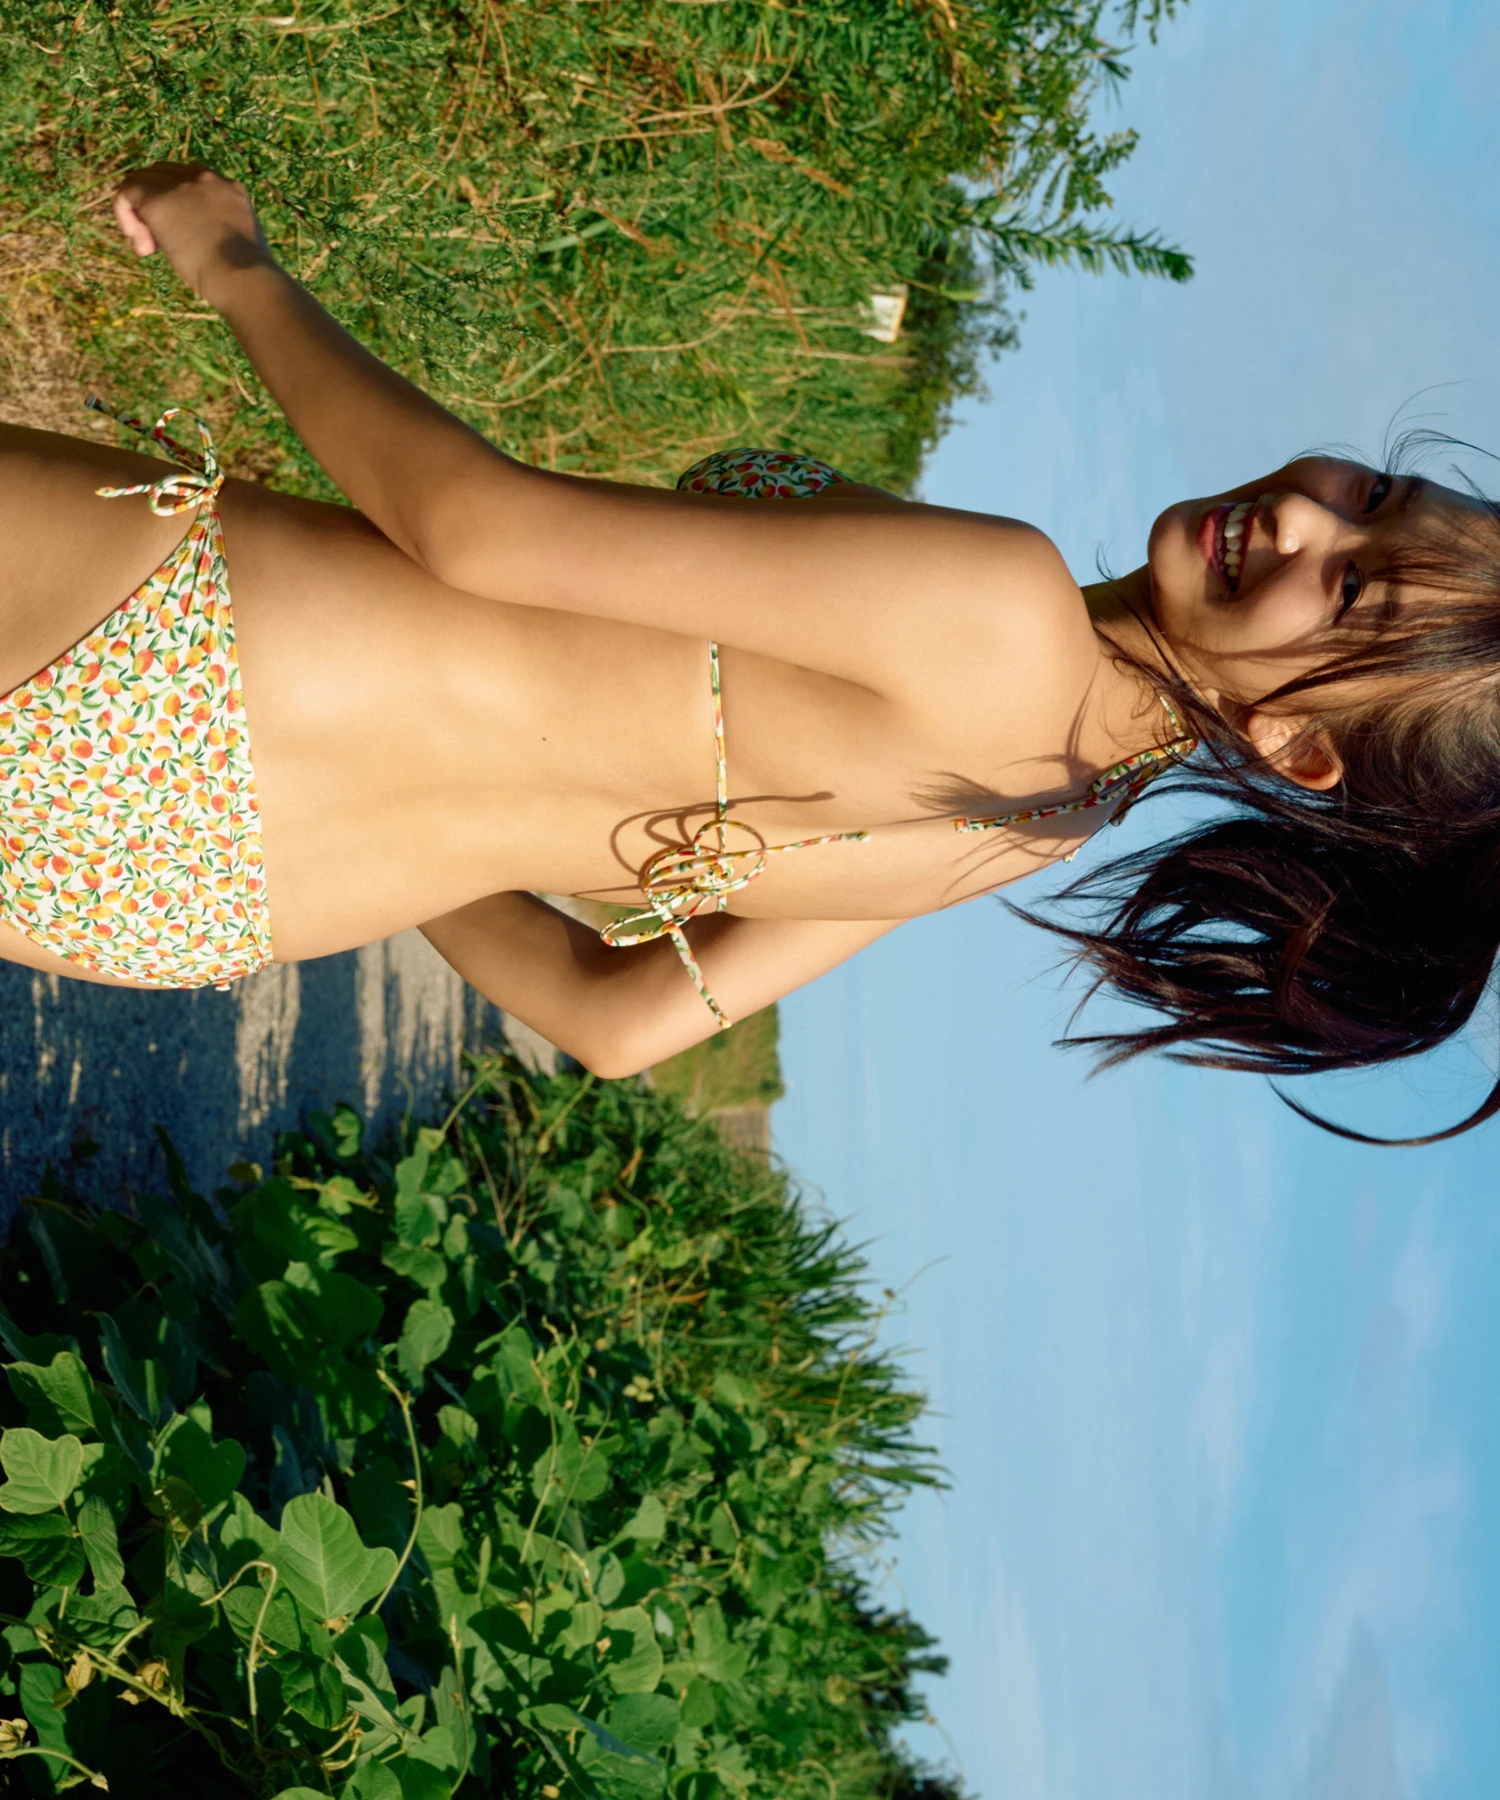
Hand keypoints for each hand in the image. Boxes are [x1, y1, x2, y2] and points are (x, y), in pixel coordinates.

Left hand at [113, 162, 274, 302]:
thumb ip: (221, 231)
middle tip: (162, 245)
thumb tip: (203, 241)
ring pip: (144, 180)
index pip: (192, 184)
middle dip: (160, 206)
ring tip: (149, 247)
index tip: (184, 239)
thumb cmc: (248, 276)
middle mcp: (206, 178)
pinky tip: (141, 245)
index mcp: (230, 189)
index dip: (180, 206)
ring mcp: (181, 185)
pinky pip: (127, 192)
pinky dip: (125, 215)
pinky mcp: (157, 199)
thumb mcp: (240, 245)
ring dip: (141, 213)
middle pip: (165, 176)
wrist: (244, 277)